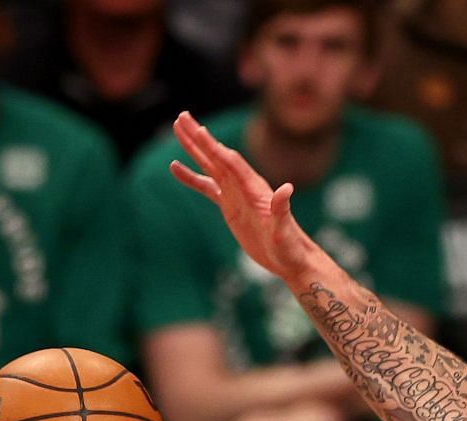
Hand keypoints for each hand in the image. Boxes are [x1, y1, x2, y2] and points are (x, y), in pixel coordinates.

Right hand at [171, 111, 318, 280]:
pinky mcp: (230, 206)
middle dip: (200, 138)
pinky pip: (207, 187)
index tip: (200, 130)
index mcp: (254, 189)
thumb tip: (287, 189)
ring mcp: (236, 194)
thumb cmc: (290, 247)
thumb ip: (282, 210)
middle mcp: (244, 186)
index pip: (231, 163)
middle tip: (182, 117)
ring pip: (210, 166)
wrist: (291, 258)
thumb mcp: (285, 231)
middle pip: (218, 156)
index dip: (215, 148)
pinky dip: (191, 177)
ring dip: (194, 148)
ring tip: (178, 129)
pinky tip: (175, 167)